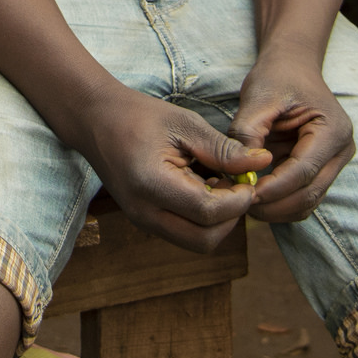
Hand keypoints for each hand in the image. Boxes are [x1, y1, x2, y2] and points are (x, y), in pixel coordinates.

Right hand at [76, 87, 271, 253]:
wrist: (95, 120)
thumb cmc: (139, 115)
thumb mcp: (185, 124)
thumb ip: (224, 149)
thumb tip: (262, 163)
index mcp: (152, 185)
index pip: (208, 213)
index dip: (237, 200)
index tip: (248, 178)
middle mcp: (145, 213)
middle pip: (205, 240)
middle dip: (231, 217)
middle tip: (236, 185)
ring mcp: (143, 221)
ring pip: (196, 242)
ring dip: (218, 220)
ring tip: (217, 183)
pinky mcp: (146, 221)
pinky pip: (184, 233)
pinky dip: (202, 218)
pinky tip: (201, 186)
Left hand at [230, 52, 353, 223]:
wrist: (293, 68)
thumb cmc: (278, 77)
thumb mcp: (258, 96)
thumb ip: (247, 132)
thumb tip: (239, 172)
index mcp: (332, 130)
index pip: (303, 171)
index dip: (273, 188)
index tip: (244, 193)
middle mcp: (340, 151)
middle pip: (309, 193)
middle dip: (273, 205)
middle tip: (239, 204)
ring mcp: (333, 163)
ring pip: (307, 202)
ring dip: (276, 209)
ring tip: (243, 201)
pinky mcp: (320, 170)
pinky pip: (302, 197)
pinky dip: (279, 203)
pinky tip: (255, 196)